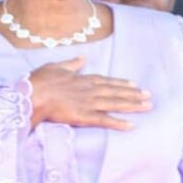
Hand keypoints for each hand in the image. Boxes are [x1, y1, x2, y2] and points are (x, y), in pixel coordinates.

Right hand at [29, 57, 151, 130]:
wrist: (33, 94)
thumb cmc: (40, 81)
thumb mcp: (56, 67)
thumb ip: (71, 63)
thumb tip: (82, 57)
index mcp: (82, 79)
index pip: (106, 81)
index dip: (121, 83)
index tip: (135, 84)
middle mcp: (90, 90)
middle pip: (116, 92)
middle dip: (134, 94)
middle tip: (149, 96)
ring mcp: (88, 103)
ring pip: (115, 104)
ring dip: (132, 106)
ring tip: (147, 107)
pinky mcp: (84, 116)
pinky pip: (104, 120)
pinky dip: (118, 123)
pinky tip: (131, 125)